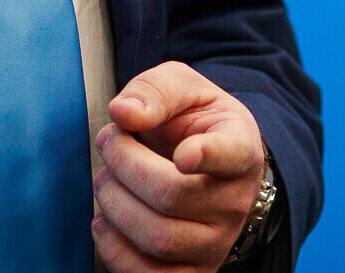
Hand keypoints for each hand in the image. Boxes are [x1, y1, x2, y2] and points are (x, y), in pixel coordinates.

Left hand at [92, 62, 269, 270]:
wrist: (206, 162)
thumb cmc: (193, 123)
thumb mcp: (182, 89)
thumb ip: (155, 90)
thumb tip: (123, 113)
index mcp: (239, 148)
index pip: (230, 154)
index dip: (206, 155)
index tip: (182, 155)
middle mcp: (234, 202)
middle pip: (170, 195)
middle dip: (123, 164)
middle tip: (108, 141)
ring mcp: (216, 243)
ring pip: (158, 238)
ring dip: (114, 204)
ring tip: (107, 179)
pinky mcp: (193, 271)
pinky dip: (114, 250)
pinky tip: (105, 221)